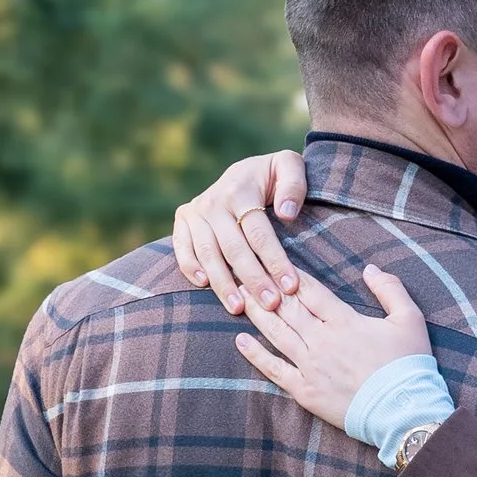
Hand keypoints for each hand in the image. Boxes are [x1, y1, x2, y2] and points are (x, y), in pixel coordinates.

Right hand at [172, 149, 308, 311]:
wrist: (243, 170)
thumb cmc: (272, 176)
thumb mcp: (288, 167)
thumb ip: (293, 185)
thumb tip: (286, 214)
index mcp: (239, 189)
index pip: (259, 233)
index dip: (275, 261)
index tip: (291, 286)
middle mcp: (213, 201)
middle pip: (234, 249)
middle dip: (253, 279)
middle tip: (271, 304)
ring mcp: (195, 211)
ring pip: (208, 254)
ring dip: (223, 284)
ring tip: (239, 308)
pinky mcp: (183, 220)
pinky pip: (182, 249)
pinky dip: (190, 267)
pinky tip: (204, 286)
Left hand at [233, 264, 432, 433]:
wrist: (403, 412)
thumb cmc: (409, 366)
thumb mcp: (410, 319)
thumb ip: (390, 289)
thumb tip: (370, 269)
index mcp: (344, 321)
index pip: (310, 291)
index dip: (291, 275)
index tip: (275, 262)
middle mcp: (322, 340)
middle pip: (287, 309)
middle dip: (266, 289)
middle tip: (246, 272)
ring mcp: (310, 367)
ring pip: (277, 334)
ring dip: (257, 314)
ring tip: (239, 297)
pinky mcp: (305, 391)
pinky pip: (274, 370)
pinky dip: (256, 355)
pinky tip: (241, 341)